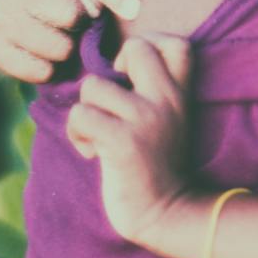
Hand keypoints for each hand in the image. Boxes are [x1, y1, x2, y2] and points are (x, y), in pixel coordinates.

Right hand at [0, 0, 139, 82]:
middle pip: (70, 14)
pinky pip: (40, 70)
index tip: (135, 9)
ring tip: (63, 38)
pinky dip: (52, 69)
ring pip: (58, 47)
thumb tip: (130, 8)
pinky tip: (47, 55)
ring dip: (69, 49)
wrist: (28, 12)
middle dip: (84, 22)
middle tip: (79, 22)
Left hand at [66, 36, 194, 245]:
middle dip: (112, 67)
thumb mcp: (168, 123)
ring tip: (97, 136)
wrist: (165, 214)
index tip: (133, 72)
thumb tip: (112, 69)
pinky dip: (77, 134)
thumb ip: (151, 94)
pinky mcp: (123, 142)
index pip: (177, 44)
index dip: (150, 45)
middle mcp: (168, 100)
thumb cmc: (156, 167)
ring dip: (85, 112)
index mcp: (180, 95)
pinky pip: (81, 116)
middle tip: (111, 99)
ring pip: (93, 86)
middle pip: (137, 47)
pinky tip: (92, 153)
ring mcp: (146, 119)